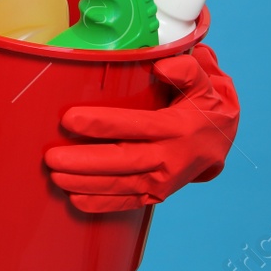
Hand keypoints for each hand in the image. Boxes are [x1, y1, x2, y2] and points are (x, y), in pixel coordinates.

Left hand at [44, 44, 238, 212]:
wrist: (219, 141)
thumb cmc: (201, 106)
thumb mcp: (203, 82)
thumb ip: (185, 70)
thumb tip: (162, 66)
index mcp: (176, 127)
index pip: (136, 125)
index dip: (102, 124)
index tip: (68, 120)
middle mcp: (170, 158)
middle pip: (123, 161)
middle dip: (85, 162)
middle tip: (52, 158)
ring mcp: (164, 180)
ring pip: (122, 185)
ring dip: (86, 184)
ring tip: (55, 177)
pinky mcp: (158, 195)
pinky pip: (128, 202)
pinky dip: (101, 204)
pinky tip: (75, 199)